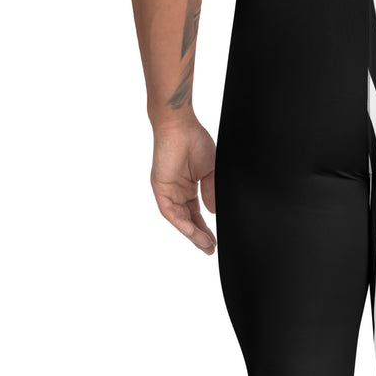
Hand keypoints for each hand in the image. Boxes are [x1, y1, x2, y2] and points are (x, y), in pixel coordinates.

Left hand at [150, 118, 216, 253]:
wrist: (180, 125)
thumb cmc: (194, 141)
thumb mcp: (210, 172)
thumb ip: (211, 192)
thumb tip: (214, 212)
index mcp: (187, 188)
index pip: (196, 214)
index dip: (205, 229)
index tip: (215, 241)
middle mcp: (176, 192)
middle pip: (187, 221)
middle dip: (199, 237)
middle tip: (210, 249)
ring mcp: (167, 191)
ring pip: (179, 220)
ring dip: (192, 234)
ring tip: (205, 245)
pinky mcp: (160, 189)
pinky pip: (171, 212)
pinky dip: (182, 224)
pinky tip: (193, 233)